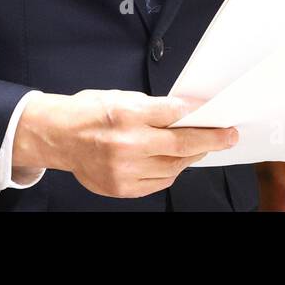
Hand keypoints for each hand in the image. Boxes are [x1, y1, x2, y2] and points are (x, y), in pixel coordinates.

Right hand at [12, 89, 237, 197]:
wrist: (57, 136)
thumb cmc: (88, 112)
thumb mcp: (120, 96)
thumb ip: (151, 108)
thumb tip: (182, 114)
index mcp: (127, 114)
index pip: (175, 113)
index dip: (199, 114)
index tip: (216, 114)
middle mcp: (127, 143)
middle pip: (181, 144)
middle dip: (210, 140)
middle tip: (228, 136)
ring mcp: (125, 169)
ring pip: (173, 167)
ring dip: (190, 157)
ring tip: (199, 148)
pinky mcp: (121, 188)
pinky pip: (158, 183)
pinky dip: (170, 172)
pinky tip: (174, 162)